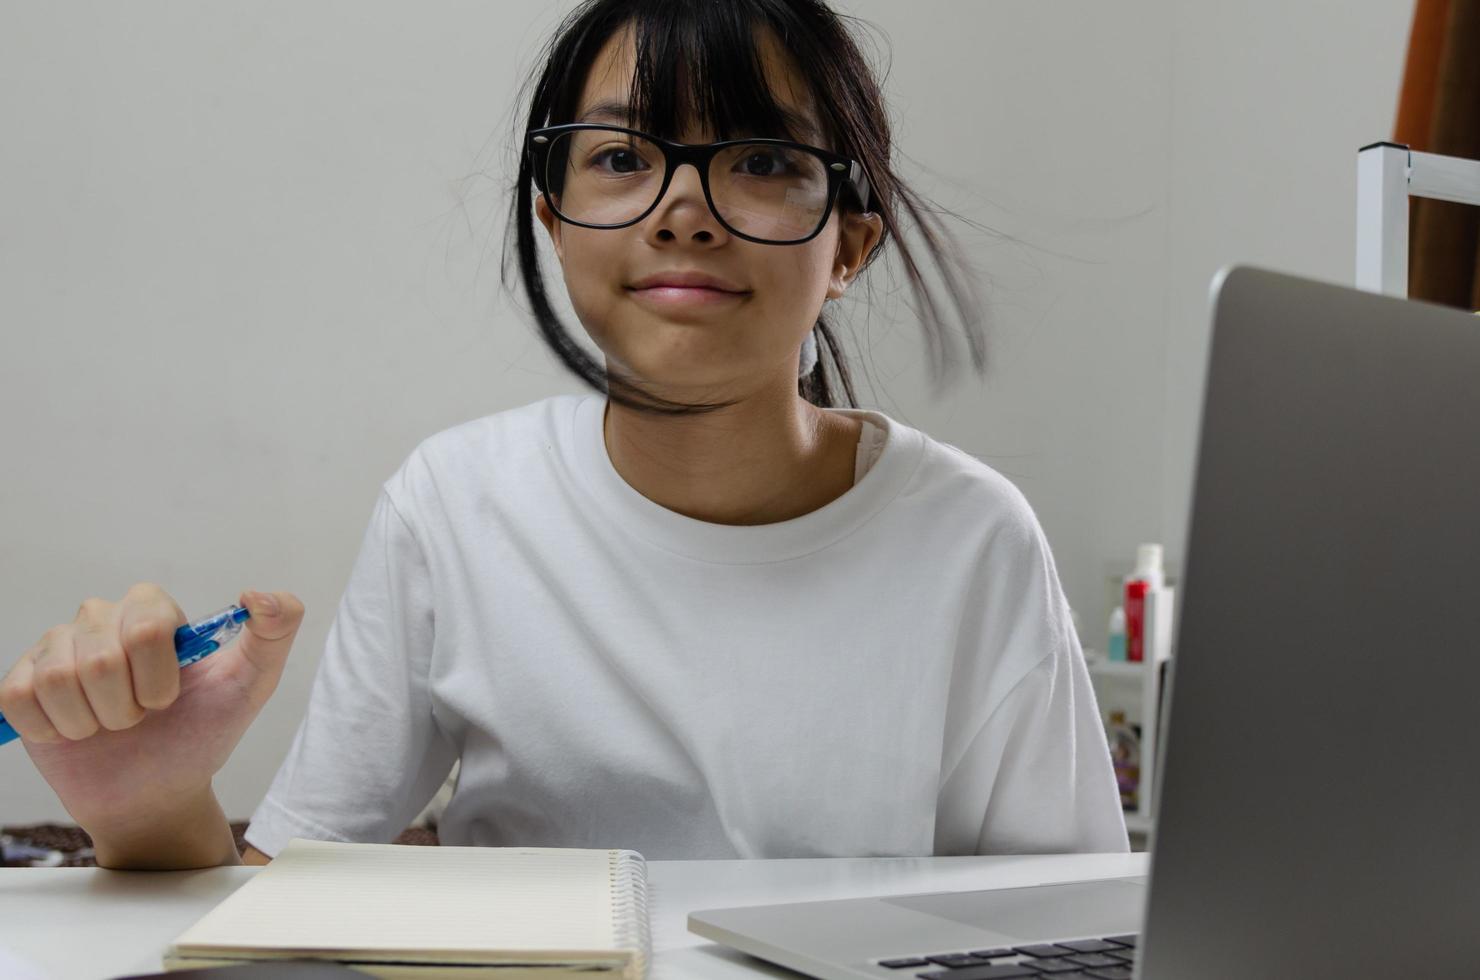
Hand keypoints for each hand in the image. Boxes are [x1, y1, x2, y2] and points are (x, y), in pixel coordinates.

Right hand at [0, 582, 303, 833]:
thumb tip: (259, 594)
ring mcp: (54, 648)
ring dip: (91, 722)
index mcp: (151, 608)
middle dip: (128, 708)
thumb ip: (274, 632)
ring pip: (58, 679)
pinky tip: (73, 733)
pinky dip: (53, 729)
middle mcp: (99, 617)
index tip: (170, 700)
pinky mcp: (18, 684)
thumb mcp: (251, 685)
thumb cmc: (200, 733)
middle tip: (139, 719)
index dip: (158, 680)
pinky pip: (19, 699)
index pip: (146, 629)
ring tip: (109, 727)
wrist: (155, 792)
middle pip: (100, 659)